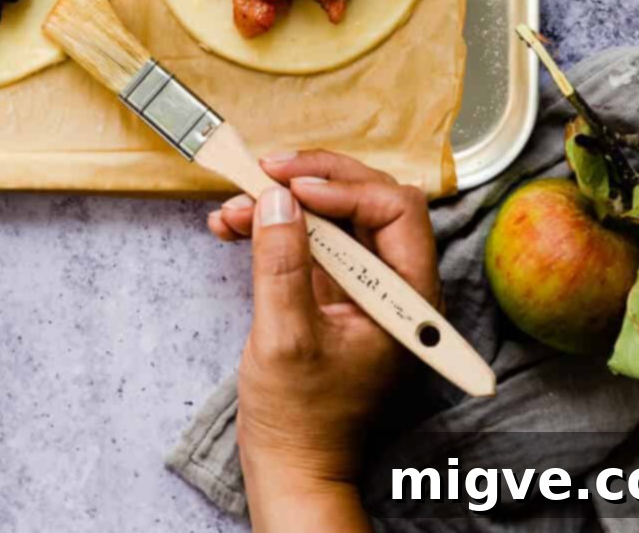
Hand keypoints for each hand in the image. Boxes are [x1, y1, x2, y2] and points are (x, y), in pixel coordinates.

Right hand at [207, 152, 440, 531]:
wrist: (293, 467)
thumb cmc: (301, 419)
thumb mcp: (286, 340)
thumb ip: (282, 265)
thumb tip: (278, 198)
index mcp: (407, 299)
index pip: (396, 210)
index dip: (346, 188)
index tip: (294, 188)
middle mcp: (393, 285)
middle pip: (366, 200)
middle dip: (311, 181)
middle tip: (263, 172)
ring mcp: (363, 286)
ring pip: (333, 215)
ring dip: (283, 202)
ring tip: (231, 207)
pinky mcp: (333, 290)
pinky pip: (310, 239)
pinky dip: (275, 226)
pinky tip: (232, 226)